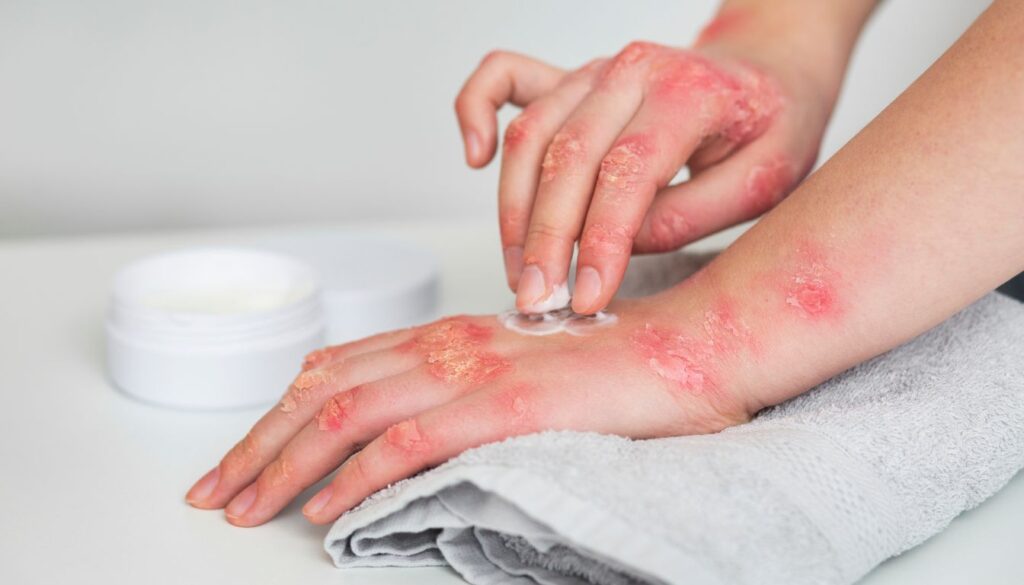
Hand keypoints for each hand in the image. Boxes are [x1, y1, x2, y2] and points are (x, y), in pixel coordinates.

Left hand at [185, 293, 757, 526]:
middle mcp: (446, 344)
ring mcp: (472, 371)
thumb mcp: (521, 370)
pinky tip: (325, 509)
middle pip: (324, 390)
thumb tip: (411, 433)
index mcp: (448, 335)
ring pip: (349, 413)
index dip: (280, 412)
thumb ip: (464, 389)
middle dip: (258, 442)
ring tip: (245, 506)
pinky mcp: (503, 405)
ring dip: (286, 463)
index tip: (243, 453)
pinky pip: (407, 443)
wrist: (686, 351)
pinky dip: (356, 476)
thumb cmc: (613, 369)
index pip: (338, 368)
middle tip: (213, 488)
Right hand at [455, 41, 829, 313]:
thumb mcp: (767, 180)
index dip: (601, 242)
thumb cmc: (772, 125)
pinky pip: (504, 78)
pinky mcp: (570, 78)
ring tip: (520, 272)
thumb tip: (619, 245)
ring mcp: (594, 70)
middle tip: (538, 301)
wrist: (768, 71)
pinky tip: (475, 157)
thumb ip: (692, 214)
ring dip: (513, 210)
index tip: (588, 298)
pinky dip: (476, 109)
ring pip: (529, 135)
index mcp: (688, 90)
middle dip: (545, 239)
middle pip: (566, 155)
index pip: (628, 171)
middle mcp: (632, 71)